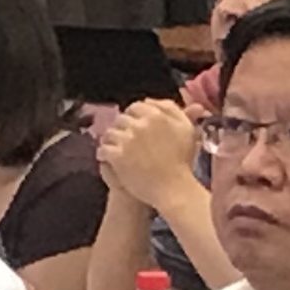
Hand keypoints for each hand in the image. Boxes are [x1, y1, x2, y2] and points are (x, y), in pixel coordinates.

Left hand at [99, 97, 203, 215]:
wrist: (173, 189)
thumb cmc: (183, 161)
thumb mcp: (186, 131)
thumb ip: (176, 112)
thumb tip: (157, 100)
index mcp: (156, 115)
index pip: (137, 106)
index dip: (135, 116)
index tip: (137, 126)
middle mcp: (140, 124)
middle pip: (122, 119)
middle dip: (123, 128)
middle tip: (126, 140)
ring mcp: (127, 140)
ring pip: (111, 133)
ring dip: (112, 140)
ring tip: (116, 149)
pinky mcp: (117, 156)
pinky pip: (103, 149)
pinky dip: (104, 153)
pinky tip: (108, 159)